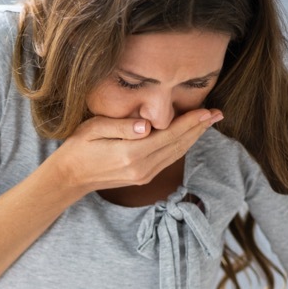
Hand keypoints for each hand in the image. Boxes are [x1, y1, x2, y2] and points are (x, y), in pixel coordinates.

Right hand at [49, 108, 221, 195]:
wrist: (69, 178)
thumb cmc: (78, 147)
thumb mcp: (94, 129)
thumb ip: (121, 126)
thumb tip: (146, 125)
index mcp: (131, 153)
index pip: (169, 134)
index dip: (191, 122)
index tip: (209, 110)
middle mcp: (142, 167)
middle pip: (179, 145)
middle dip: (200, 128)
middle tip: (218, 113)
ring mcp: (144, 175)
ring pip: (177, 154)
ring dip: (194, 138)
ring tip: (209, 123)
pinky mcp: (143, 177)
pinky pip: (169, 159)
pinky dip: (182, 146)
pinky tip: (189, 136)